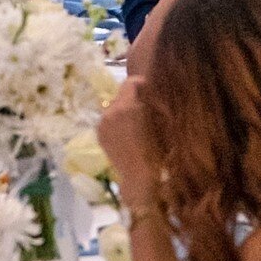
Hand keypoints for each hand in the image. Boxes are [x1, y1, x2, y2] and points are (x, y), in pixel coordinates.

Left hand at [96, 74, 155, 198]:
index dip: (141, 84)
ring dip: (123, 109)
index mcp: (126, 106)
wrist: (141, 177)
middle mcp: (110, 111)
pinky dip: (116, 121)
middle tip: (144, 107)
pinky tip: (126, 132)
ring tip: (134, 121)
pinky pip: (108, 119)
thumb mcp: (160, 121)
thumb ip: (152, 101)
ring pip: (114, 106)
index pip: (130, 82)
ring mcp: (102, 123)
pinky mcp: (99, 134)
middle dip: (132, 98)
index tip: (149, 90)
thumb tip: (149, 91)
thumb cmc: (157, 150)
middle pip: (121, 94)